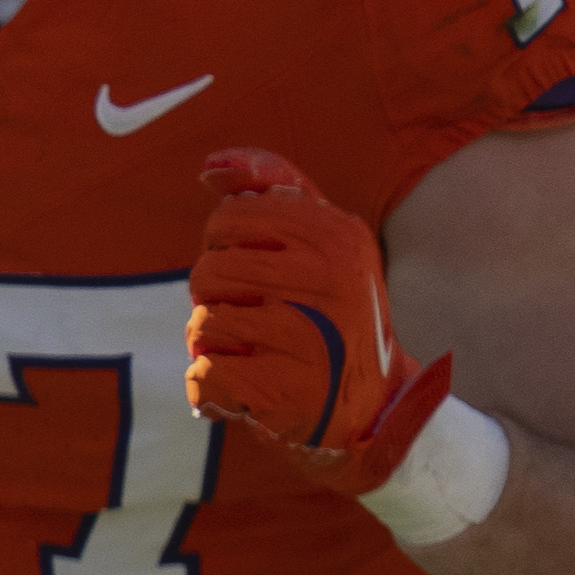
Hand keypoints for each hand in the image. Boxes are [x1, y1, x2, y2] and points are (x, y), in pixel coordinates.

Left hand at [187, 148, 455, 489]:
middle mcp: (329, 281)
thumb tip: (210, 166)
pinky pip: (203, 374)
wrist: (372, 408)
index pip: (228, 217)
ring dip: (216, 345)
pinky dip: (212, 388)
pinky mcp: (284, 390)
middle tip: (265, 319)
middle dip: (219, 299)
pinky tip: (252, 389)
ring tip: (262, 353)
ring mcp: (309, 337)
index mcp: (336, 235)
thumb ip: (270, 188)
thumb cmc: (329, 311)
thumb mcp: (320, 239)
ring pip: (202, 323)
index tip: (264, 270)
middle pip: (207, 271)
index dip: (227, 246)